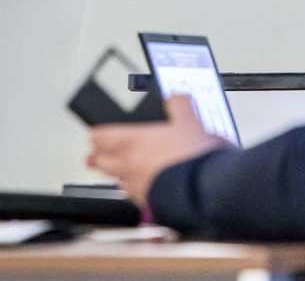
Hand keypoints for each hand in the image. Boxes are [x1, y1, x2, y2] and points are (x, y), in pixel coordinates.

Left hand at [86, 94, 233, 204]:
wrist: (207, 191)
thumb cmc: (193, 157)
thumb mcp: (190, 120)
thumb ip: (178, 104)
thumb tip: (176, 98)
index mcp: (131, 142)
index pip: (98, 137)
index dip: (97, 134)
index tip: (97, 133)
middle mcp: (128, 166)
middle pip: (99, 162)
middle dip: (98, 157)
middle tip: (99, 154)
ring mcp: (137, 188)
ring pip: (116, 181)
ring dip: (117, 174)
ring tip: (123, 169)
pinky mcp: (150, 205)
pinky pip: (134, 196)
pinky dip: (136, 189)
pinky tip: (147, 185)